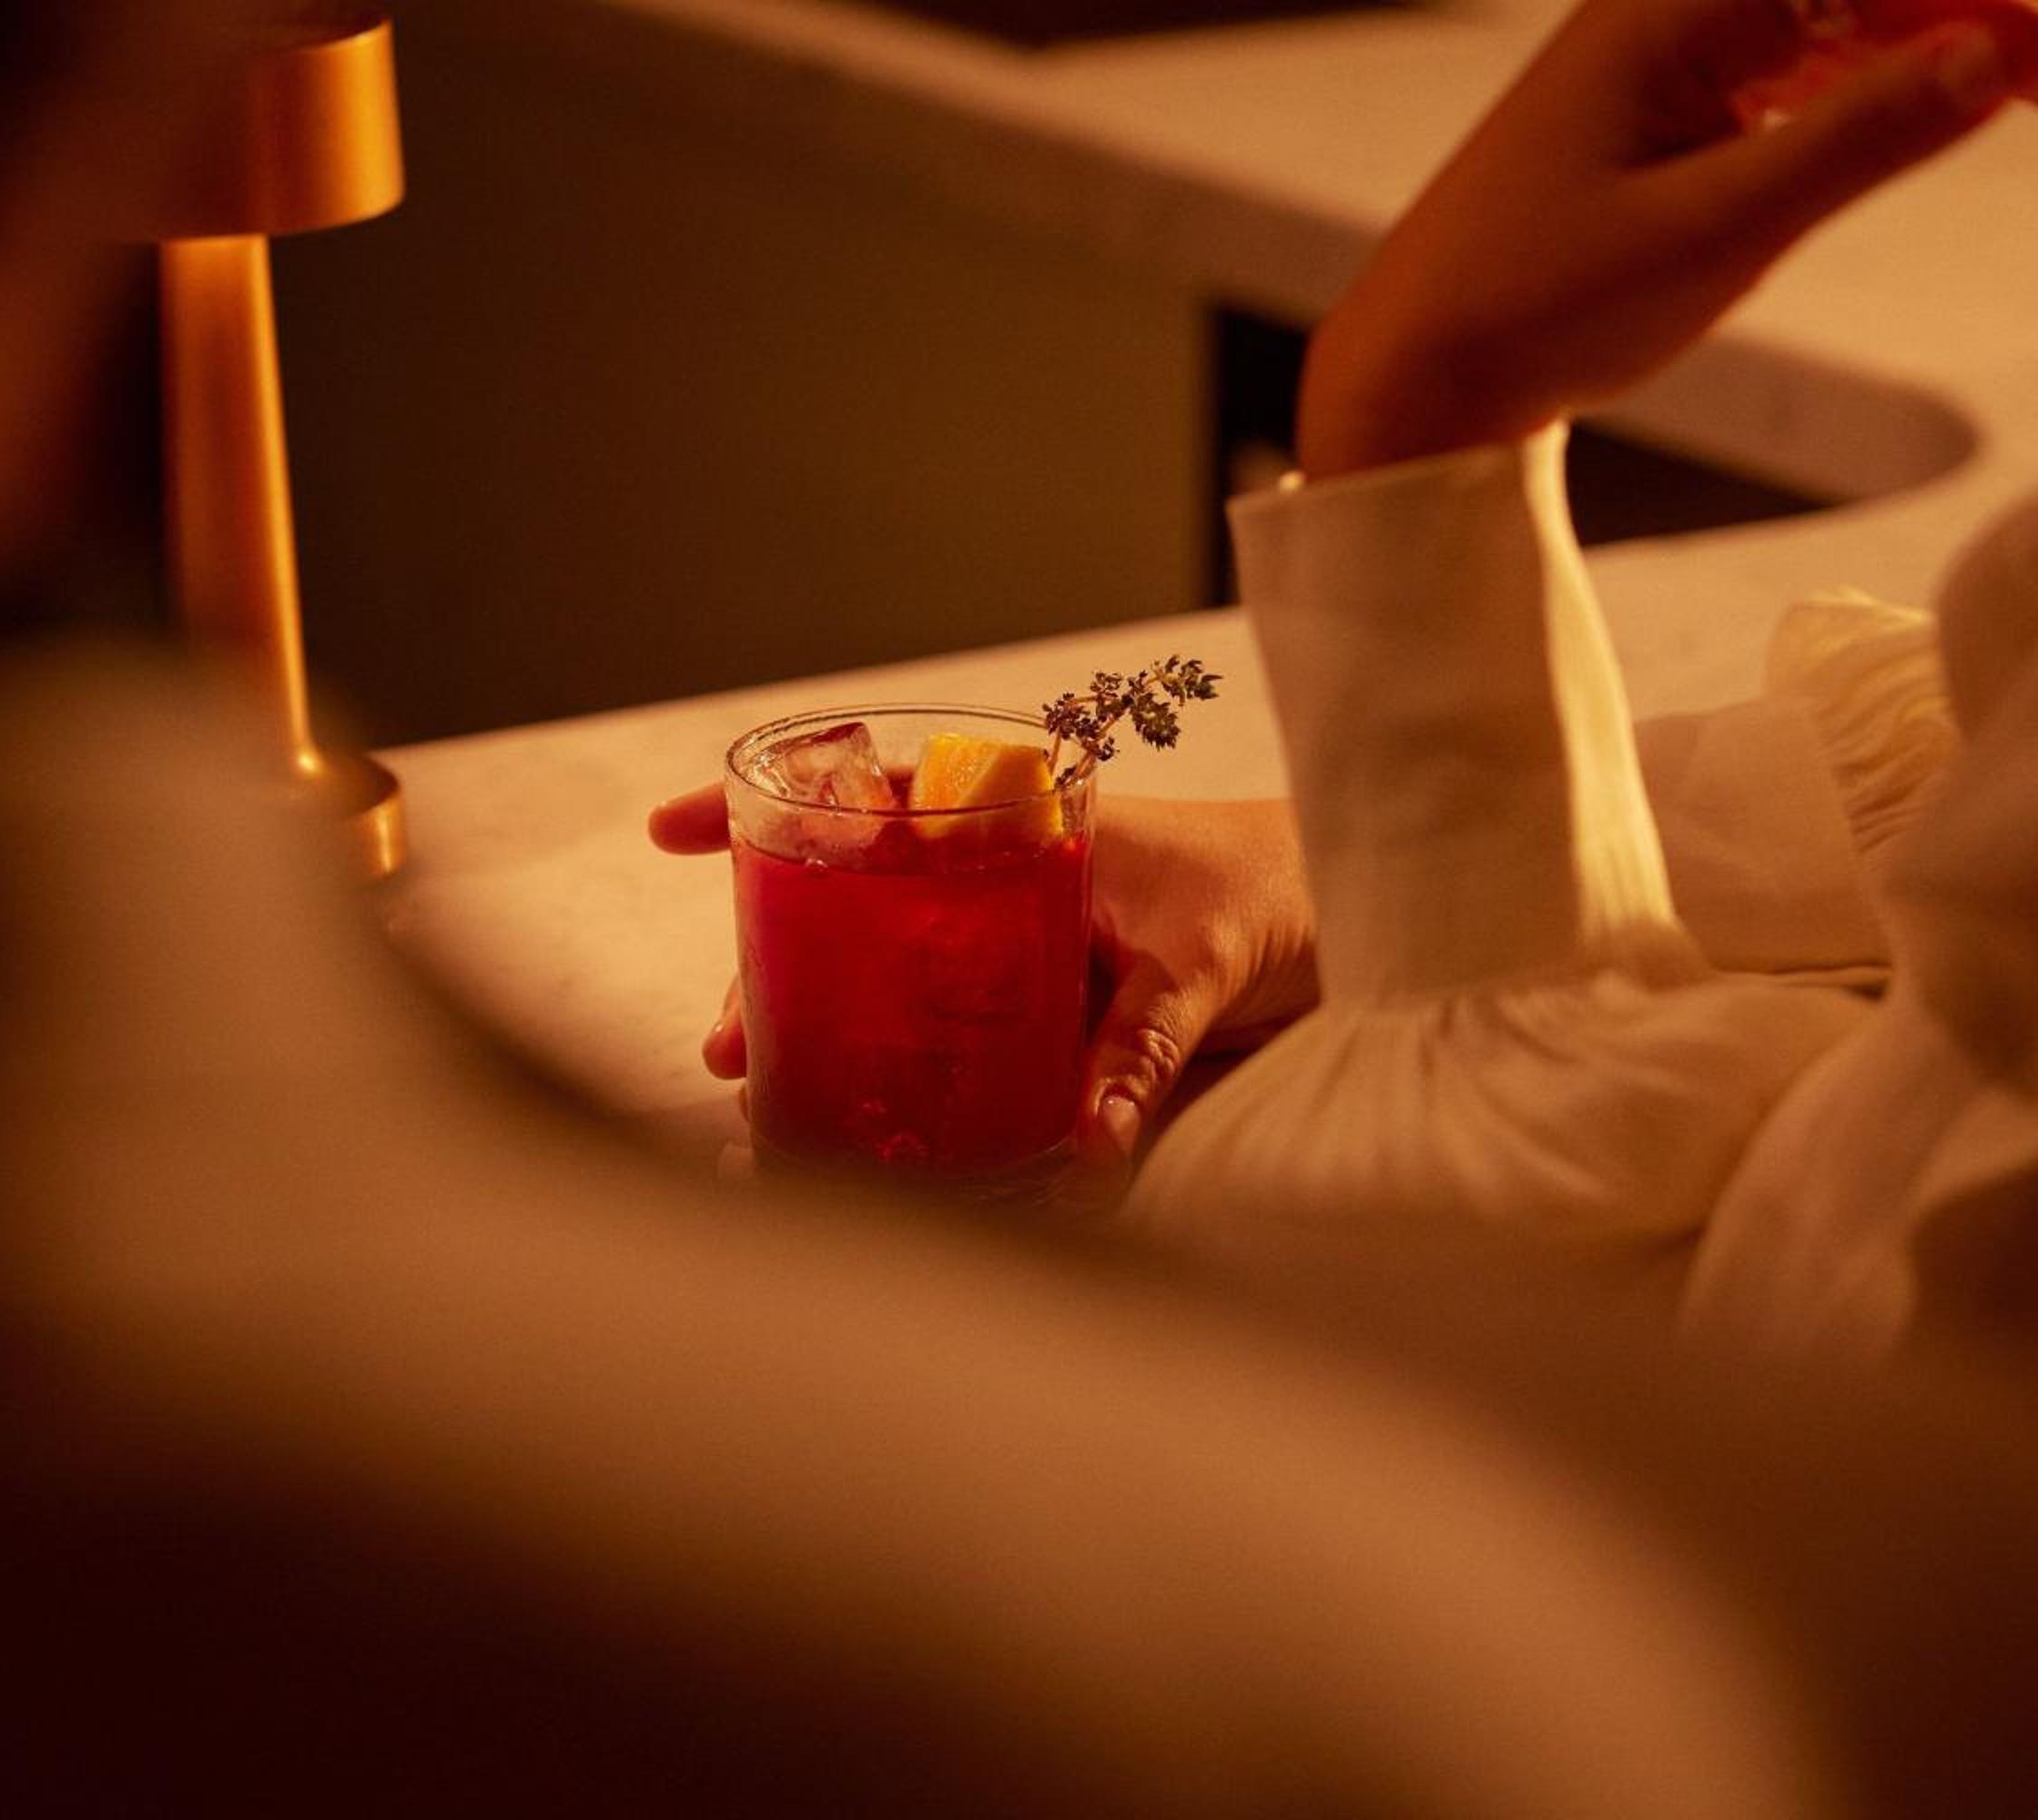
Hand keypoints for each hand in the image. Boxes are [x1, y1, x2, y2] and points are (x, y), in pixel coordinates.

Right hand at [647, 788, 1317, 1204]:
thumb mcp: (1205, 961)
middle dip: (778, 965)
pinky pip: (960, 1038)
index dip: (770, 804)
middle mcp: (1007, 881)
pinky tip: (861, 1126)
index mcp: (1027, 823)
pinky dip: (908, 1076)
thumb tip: (1084, 1147)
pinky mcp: (1053, 1012)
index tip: (672, 826)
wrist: (1365, 911)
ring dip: (828, 1029)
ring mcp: (1024, 948)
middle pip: (861, 908)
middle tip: (727, 1041)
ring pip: (896, 977)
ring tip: (766, 1098)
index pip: (875, 795)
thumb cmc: (1281, 891)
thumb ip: (1140, 1048)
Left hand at [1298, 0, 2037, 474]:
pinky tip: (1958, 108)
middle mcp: (1682, 8)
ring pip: (1866, 24)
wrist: (1412, 376)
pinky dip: (1896, 88)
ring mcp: (1679, 54)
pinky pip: (1815, 67)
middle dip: (2026, 39)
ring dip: (1972, 61)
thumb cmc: (1531, 309)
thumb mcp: (1713, 233)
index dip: (2034, 33)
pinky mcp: (1677, 108)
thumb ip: (1858, 139)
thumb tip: (1995, 51)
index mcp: (1681, 6)